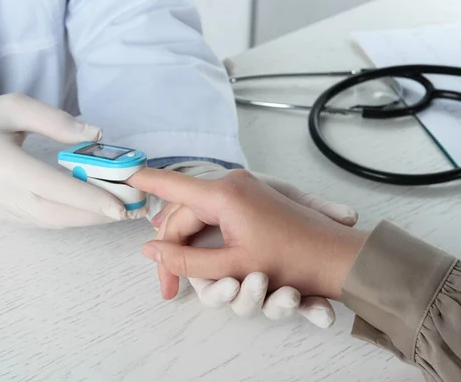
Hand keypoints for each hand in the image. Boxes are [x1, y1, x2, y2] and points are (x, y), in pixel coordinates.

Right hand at [0, 94, 142, 227]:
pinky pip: (45, 222)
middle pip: (57, 213)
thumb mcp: (13, 106)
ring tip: (121, 210)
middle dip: (97, 215)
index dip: (87, 198)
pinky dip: (73, 219)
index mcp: (2, 165)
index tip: (119, 206)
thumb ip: (55, 120)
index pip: (51, 187)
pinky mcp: (8, 217)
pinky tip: (94, 210)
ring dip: (89, 219)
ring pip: (53, 222)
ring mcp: (4, 210)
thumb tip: (97, 134)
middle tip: (132, 209)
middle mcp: (3, 194)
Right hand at [129, 169, 367, 300]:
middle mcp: (231, 184)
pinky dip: (205, 235)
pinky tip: (200, 254)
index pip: (171, 185)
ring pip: (199, 215)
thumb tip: (151, 252)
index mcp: (223, 194)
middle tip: (169, 286)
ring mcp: (244, 189)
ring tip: (182, 275)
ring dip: (188, 244)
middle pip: (184, 213)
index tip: (123, 175)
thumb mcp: (232, 266)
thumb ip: (186, 260)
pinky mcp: (252, 199)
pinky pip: (215, 214)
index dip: (144, 182)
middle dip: (171, 249)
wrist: (336, 256)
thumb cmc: (291, 260)